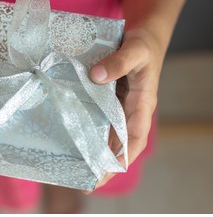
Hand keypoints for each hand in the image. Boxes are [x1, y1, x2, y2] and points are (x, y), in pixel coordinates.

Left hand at [86, 27, 164, 191]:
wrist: (142, 36)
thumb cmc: (143, 45)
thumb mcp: (135, 51)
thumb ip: (119, 62)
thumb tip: (96, 76)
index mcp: (141, 103)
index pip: (135, 137)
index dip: (124, 157)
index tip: (108, 173)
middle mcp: (128, 109)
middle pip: (118, 142)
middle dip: (104, 162)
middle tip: (84, 180)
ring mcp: (117, 105)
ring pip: (106, 133)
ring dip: (94, 149)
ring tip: (74, 165)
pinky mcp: (106, 98)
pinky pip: (97, 117)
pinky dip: (88, 129)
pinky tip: (72, 136)